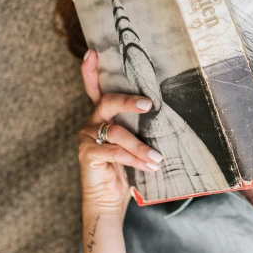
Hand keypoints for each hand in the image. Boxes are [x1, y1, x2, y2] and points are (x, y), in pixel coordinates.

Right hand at [77, 49, 163, 215]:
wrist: (108, 200)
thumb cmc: (125, 169)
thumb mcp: (135, 144)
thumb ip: (140, 128)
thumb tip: (165, 114)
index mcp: (103, 116)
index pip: (95, 88)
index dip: (91, 70)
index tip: (93, 51)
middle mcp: (92, 122)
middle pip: (107, 102)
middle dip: (129, 101)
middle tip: (150, 105)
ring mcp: (87, 137)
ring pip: (116, 132)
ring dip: (140, 146)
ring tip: (158, 158)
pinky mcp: (87, 154)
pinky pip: (115, 152)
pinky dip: (135, 159)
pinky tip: (149, 166)